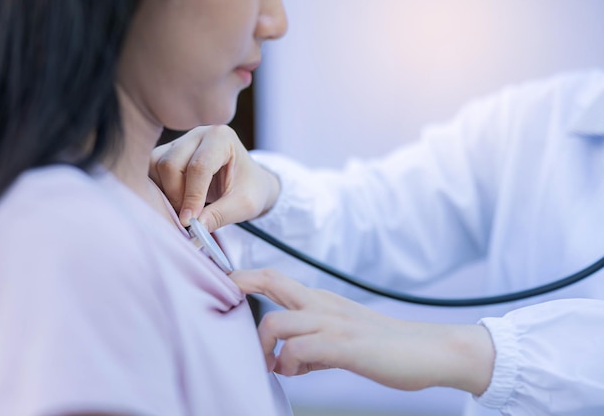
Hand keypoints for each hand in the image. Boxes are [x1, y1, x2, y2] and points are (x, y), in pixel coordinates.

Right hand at [149, 125, 279, 230]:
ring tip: (184, 209)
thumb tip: (195, 228)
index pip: (199, 166)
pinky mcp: (168, 152)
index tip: (190, 221)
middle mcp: (198, 134)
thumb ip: (220, 215)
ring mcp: (181, 141)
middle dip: (176, 195)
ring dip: (165, 193)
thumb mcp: (245, 205)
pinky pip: (151, 170)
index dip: (192, 196)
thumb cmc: (251, 190)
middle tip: (188, 218)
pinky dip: (159, 190)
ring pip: (156, 165)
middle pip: (171, 163)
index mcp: (222, 138)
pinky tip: (175, 202)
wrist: (249, 182)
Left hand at [231, 268, 494, 394]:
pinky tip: (295, 373)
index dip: (244, 276)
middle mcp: (323, 305)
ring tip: (274, 366)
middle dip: (240, 285)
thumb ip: (310, 343)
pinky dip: (289, 364)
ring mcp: (333, 324)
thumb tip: (284, 360)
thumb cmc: (382, 345)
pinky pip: (300, 350)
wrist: (428, 349)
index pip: (275, 278)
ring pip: (277, 321)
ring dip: (265, 346)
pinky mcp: (345, 346)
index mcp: (321, 300)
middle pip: (271, 280)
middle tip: (225, 307)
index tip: (222, 285)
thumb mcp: (341, 338)